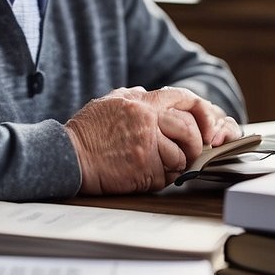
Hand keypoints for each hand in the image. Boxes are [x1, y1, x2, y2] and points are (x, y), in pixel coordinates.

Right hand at [64, 87, 239, 194]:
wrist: (68, 157)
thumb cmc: (85, 133)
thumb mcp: (108, 103)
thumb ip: (134, 97)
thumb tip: (150, 94)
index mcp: (140, 101)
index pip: (184, 98)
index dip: (202, 112)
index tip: (206, 126)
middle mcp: (145, 119)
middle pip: (189, 129)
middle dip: (193, 145)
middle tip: (186, 154)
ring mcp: (146, 144)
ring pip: (181, 156)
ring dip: (174, 166)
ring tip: (154, 165)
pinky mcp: (143, 168)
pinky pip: (168, 176)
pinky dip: (162, 179)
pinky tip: (144, 174)